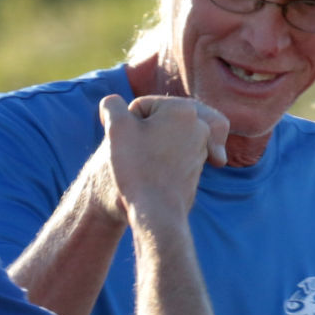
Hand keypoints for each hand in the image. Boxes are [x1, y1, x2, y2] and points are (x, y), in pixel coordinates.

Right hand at [98, 94, 227, 227]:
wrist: (157, 210)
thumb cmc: (137, 167)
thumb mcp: (116, 128)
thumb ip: (112, 105)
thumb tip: (114, 103)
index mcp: (183, 108)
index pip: (141, 107)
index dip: (126, 125)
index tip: (126, 143)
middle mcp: (199, 125)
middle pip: (157, 120)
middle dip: (142, 132)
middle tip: (134, 152)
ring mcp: (202, 147)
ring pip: (166, 137)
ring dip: (153, 145)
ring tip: (143, 165)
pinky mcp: (198, 167)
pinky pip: (173, 155)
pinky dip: (162, 160)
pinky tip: (153, 174)